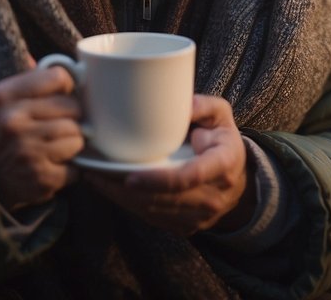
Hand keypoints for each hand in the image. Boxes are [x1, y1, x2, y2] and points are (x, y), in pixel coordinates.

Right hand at [0, 65, 84, 211]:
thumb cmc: (6, 128)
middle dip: (73, 116)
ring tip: (56, 143)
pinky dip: (70, 167)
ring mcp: (26, 152)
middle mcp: (12, 122)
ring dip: (73, 142)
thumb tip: (73, 66)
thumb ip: (35, 78)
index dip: (67, 85)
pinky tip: (53, 163)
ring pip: (77, 137)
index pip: (57, 77)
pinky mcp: (39, 178)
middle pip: (73, 108)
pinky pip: (75, 167)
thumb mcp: (7, 98)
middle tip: (61, 121)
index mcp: (4, 96)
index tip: (64, 93)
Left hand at [83, 94, 253, 235]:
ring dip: (122, 199)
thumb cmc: (221, 138)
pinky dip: (130, 206)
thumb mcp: (220, 114)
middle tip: (96, 173)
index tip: (129, 177)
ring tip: (96, 179)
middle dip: (127, 190)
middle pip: (164, 199)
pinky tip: (110, 190)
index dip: (158, 180)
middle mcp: (214, 195)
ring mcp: (201, 216)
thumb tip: (181, 104)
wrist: (235, 176)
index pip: (189, 177)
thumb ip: (203, 105)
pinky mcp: (186, 225)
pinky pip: (154, 218)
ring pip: (155, 212)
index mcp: (223, 164)